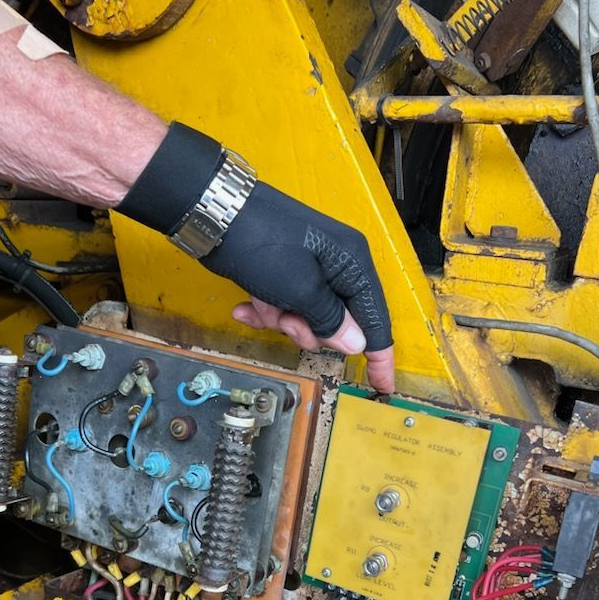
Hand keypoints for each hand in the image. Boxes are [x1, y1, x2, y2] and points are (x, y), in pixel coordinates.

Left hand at [202, 182, 394, 392]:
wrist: (215, 214)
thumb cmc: (264, 247)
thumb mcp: (301, 290)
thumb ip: (331, 320)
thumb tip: (357, 344)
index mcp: (352, 264)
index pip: (375, 319)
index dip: (379, 355)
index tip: (382, 386)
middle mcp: (337, 266)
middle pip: (337, 322)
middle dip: (309, 330)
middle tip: (288, 322)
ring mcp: (310, 270)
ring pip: (307, 319)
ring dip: (283, 321)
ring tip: (264, 306)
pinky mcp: (285, 274)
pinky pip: (286, 306)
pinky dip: (267, 311)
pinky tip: (245, 308)